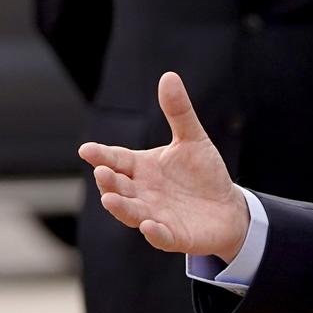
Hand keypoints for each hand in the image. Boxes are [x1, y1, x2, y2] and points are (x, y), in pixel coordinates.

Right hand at [79, 72, 248, 260]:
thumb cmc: (203, 174)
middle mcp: (143, 192)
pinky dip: (154, 232)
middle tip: (101, 172)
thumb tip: (168, 75)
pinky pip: (161, 236)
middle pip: (119, 187)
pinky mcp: (174, 236)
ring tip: (109, 199)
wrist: (227, 208)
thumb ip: (178, 112)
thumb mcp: (192, 139)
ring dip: (121, 207)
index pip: (117, 159)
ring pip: (132, 213)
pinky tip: (149, 226)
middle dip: (108, 181)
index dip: (101, 155)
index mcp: (141, 168)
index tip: (85, 149)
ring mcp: (155, 215)